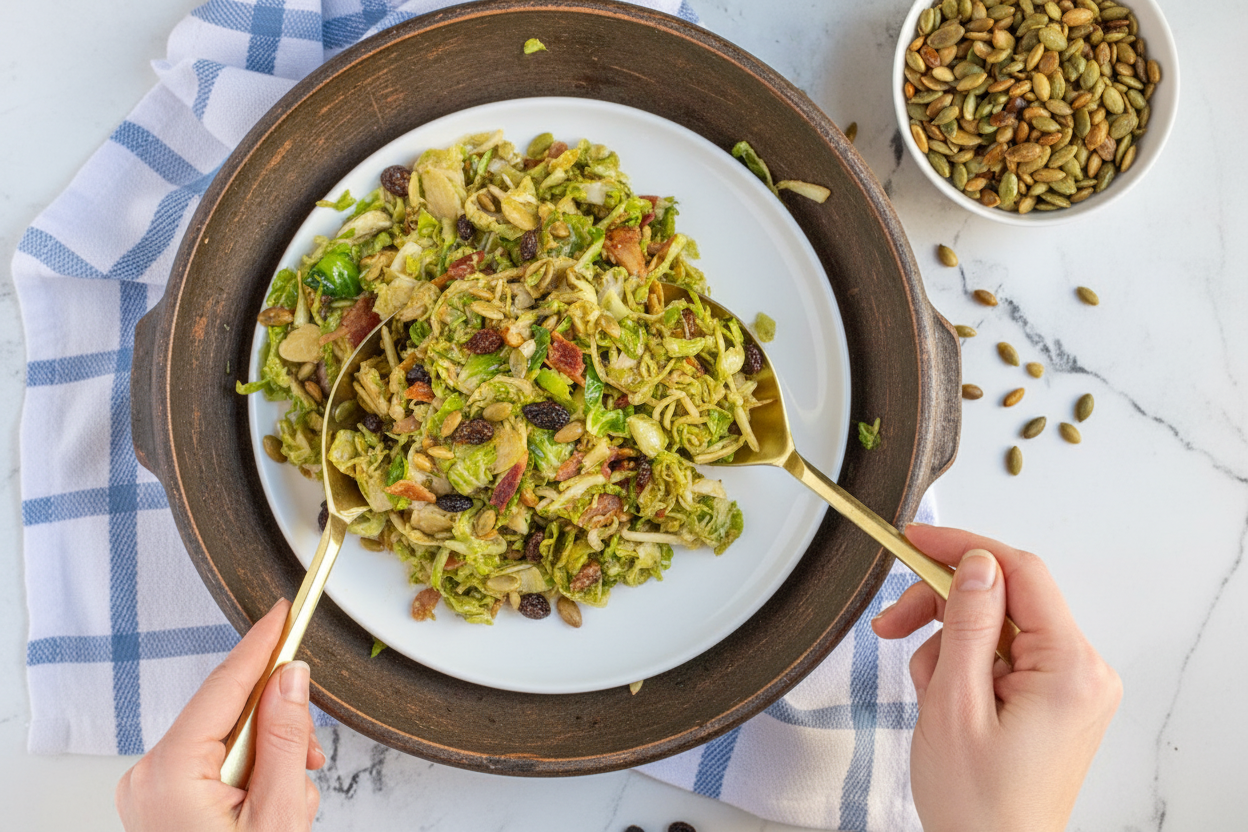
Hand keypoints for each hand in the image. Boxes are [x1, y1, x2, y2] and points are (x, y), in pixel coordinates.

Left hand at [116, 600, 324, 830]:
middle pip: (231, 714)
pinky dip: (252, 776)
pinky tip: (271, 809)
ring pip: (229, 740)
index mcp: (169, 771)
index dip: (263, 642)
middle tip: (311, 762)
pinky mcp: (162, 801)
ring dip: (271, 761)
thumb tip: (292, 677)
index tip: (288, 607)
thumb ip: (288, 738)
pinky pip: (217, 764)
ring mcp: (151, 790)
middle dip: (280, 730)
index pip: (226, 686)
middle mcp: (149, 774)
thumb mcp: (279, 814)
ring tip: (290, 805)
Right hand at [872, 524, 1120, 831]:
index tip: (914, 541)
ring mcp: (1070, 687)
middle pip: (1004, 599)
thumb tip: (976, 564)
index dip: (962, 548)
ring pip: (996, 628)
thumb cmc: (977, 805)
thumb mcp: (955, 705)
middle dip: (942, 607)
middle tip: (891, 623)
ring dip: (947, 645)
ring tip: (925, 691)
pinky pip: (1002, 657)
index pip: (1019, 572)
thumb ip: (967, 625)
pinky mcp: (1053, 700)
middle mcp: (1082, 672)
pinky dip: (963, 668)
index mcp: (1070, 669)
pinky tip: (943, 701)